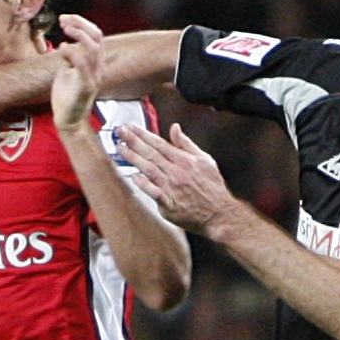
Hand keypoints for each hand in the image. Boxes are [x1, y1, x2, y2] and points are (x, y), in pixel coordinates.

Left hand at [50, 14, 103, 133]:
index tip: (65, 18)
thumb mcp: (68, 71)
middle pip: (97, 36)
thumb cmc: (66, 97)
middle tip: (63, 20)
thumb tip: (66, 45)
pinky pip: (83, 65)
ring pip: (93, 48)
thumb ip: (70, 58)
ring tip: (64, 29)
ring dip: (78, 34)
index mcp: (95, 62)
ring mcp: (93, 76)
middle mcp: (97, 67)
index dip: (81, 23)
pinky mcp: (86, 86)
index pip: (95, 35)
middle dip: (80, 24)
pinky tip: (62, 48)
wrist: (69, 121)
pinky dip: (73, 53)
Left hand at [114, 121, 236, 233]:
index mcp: (184, 160)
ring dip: (134, 158)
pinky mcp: (169, 204)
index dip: (143, 134)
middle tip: (120, 131)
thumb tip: (174, 127)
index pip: (159, 143)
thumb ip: (186, 144)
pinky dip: (145, 184)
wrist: (219, 213)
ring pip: (150, 169)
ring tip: (120, 148)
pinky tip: (134, 176)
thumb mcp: (205, 160)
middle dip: (134, 141)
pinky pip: (154, 193)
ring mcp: (172, 188)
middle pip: (151, 153)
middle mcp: (176, 171)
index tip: (130, 127)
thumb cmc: (212, 187)